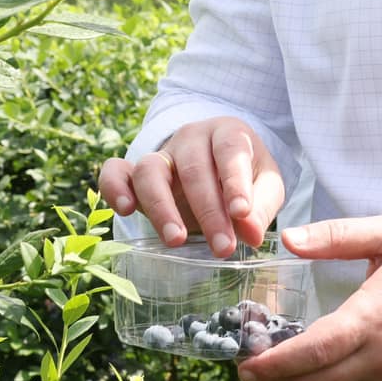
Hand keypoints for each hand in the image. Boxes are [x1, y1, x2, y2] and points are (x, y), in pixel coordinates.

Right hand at [96, 117, 285, 256]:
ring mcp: (161, 154)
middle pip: (193, 169)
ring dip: (161, 206)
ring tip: (176, 240)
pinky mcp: (136, 172)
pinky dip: (115, 187)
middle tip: (222, 247)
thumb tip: (250, 233)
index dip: (236, 181)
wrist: (217, 169)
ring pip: (151, 170)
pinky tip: (125, 209)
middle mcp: (191, 138)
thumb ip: (261, 206)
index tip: (241, 214)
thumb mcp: (266, 186)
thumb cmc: (246, 178)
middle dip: (208, 211)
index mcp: (227, 133)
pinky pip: (116, 171)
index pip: (230, 150)